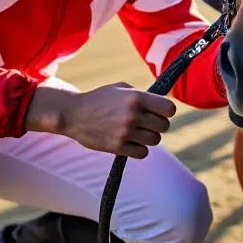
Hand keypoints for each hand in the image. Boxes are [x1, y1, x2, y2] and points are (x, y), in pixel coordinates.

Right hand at [24, 82, 174, 158]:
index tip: (160, 112)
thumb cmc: (100, 99)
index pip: (169, 109)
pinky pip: (143, 153)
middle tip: (147, 123)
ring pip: (155, 140)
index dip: (166, 111)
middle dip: (158, 124)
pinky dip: (139, 149)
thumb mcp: (121, 89)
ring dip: (149, 137)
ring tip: (137, 132)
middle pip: (164, 126)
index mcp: (136, 97)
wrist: (74, 114)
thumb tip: (163, 106)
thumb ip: (143, 95)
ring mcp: (125, 132)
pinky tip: (130, 142)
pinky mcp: (118, 147)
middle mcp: (132, 115)